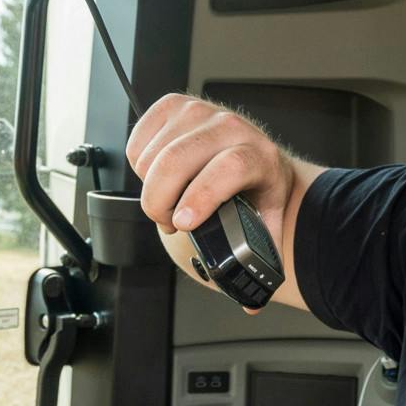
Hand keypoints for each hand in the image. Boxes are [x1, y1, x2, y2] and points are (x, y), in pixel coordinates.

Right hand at [125, 93, 294, 239]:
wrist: (257, 151)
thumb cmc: (258, 186)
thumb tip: (251, 299)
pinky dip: (138, 166)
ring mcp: (198, 111)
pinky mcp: (172, 105)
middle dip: (159, 202)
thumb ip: (258, 255)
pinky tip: (158, 175)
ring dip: (150, 188)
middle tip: (168, 221)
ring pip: (152, 156)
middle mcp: (229, 127)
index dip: (200, 197)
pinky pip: (138, 141)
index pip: (227, 168)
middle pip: (177, 161)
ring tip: (168, 200)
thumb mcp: (266, 217)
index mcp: (257, 155)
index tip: (182, 222)